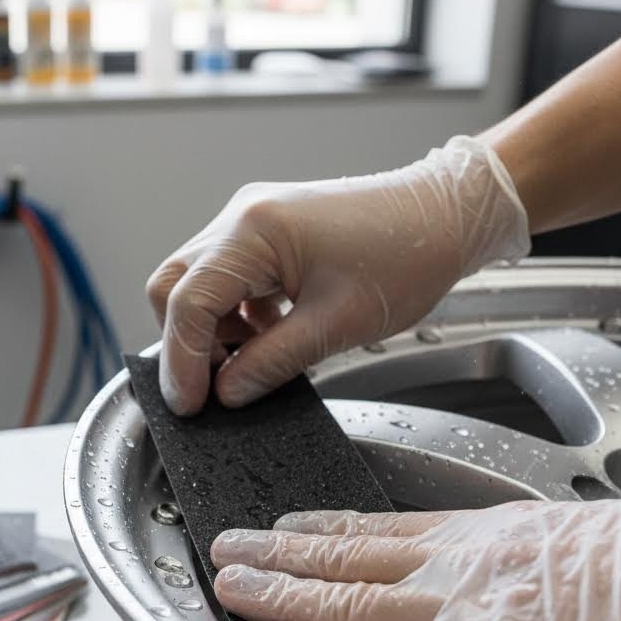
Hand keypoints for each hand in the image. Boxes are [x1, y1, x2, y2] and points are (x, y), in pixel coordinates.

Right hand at [147, 136, 528, 415]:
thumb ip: (270, 363)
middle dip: (185, 343)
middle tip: (208, 389)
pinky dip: (233, 316)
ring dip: (211, 331)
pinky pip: (226, 279)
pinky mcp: (265, 233)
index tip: (192, 405)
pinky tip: (264, 339)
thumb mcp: (335, 326)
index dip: (183, 361)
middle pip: (174, 286)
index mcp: (255, 232)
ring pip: (196, 284)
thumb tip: (226, 393)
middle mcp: (242, 218)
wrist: (447, 215)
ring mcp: (251, 221)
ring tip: (248, 363)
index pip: (188, 302)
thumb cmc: (407, 257)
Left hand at [211, 501, 620, 620]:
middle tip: (229, 546)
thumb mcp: (580, 542)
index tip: (288, 526)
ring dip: (278, 594)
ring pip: (342, 601)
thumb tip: (519, 581)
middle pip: (346, 558)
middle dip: (280, 556)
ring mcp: (456, 617)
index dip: (325, 529)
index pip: (384, 532)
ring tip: (230, 586)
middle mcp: (458, 569)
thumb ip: (527, 561)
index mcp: (488, 538)